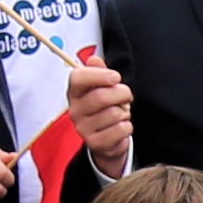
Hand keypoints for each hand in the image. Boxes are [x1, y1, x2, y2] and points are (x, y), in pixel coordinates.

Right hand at [63, 60, 131, 174]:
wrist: (105, 140)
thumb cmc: (104, 108)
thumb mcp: (102, 87)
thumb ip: (99, 72)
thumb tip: (94, 59)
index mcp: (75, 92)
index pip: (78, 78)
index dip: (99, 75)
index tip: (115, 77)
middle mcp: (75, 110)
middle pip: (100, 96)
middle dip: (121, 93)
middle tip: (127, 96)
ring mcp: (83, 128)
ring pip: (114, 114)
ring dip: (125, 112)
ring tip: (121, 114)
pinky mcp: (95, 143)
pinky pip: (120, 129)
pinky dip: (127, 127)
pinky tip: (121, 127)